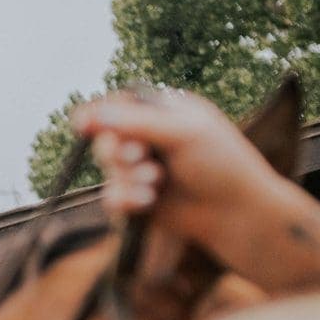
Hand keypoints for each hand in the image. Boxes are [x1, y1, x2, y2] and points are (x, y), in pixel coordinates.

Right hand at [75, 88, 283, 243]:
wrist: (235, 213)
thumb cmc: (221, 164)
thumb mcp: (183, 134)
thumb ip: (137, 123)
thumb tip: (92, 115)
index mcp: (163, 112)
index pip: (119, 106)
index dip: (99, 115)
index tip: (83, 124)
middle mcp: (150, 138)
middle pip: (107, 138)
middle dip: (117, 150)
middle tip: (136, 157)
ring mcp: (142, 169)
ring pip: (109, 170)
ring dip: (128, 177)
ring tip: (155, 184)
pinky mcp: (138, 199)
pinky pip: (112, 197)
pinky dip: (126, 199)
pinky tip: (148, 202)